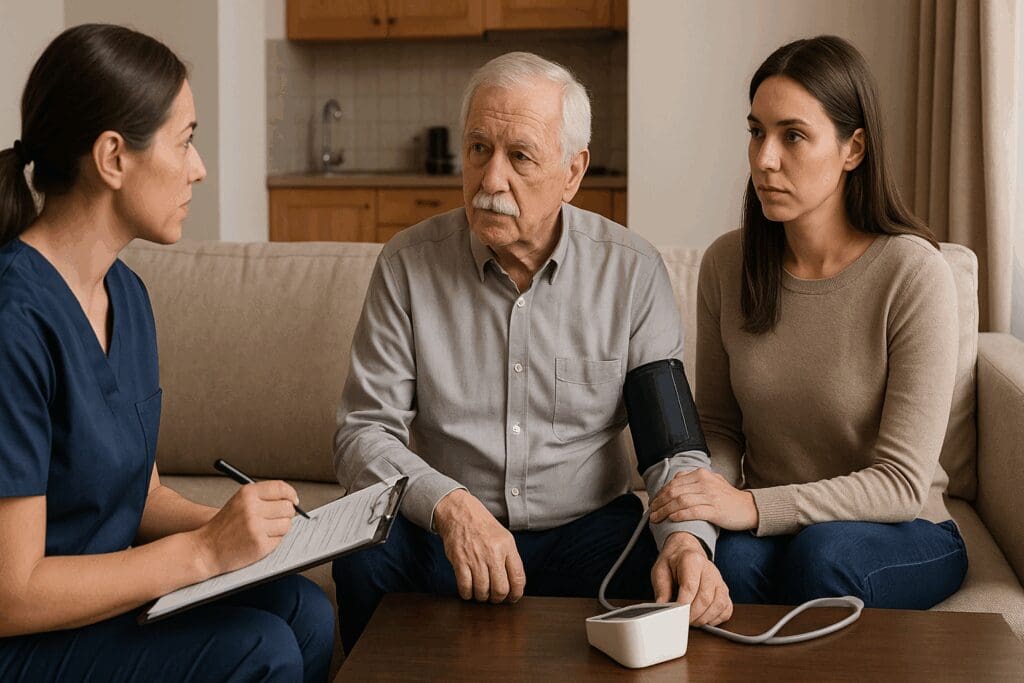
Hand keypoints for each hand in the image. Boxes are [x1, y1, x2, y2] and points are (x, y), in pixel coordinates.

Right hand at [192, 481, 298, 576]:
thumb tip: (290, 499)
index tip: (294, 500)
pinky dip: (274, 541)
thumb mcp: (239, 502)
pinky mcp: (260, 545)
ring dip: (281, 528)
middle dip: (287, 513)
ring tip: (266, 531)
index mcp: (247, 494)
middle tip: (278, 518)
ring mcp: (256, 527)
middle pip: (287, 507)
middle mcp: (252, 508)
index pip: (280, 488)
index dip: (291, 494)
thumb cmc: (223, 527)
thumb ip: (262, 497)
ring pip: (286, 524)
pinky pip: (279, 540)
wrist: (205, 550)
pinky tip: (260, 540)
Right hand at [433, 489, 525, 603]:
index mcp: (507, 547)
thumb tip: (514, 584)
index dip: (516, 594)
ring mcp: (475, 558)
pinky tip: (468, 590)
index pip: (518, 578)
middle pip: (500, 589)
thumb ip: (510, 559)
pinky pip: (465, 587)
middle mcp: (493, 553)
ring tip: (481, 593)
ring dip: (482, 597)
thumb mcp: (504, 537)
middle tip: (495, 597)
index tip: (512, 598)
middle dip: (498, 599)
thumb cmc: (482, 526)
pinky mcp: (460, 561)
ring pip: (482, 591)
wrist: (460, 512)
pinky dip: (467, 594)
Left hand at [649, 469, 758, 530]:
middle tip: (651, 513)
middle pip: (674, 492)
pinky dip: (680, 515)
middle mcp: (704, 482)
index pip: (673, 483)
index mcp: (701, 474)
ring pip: (680, 502)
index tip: (653, 503)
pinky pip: (693, 512)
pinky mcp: (716, 510)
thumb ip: (694, 479)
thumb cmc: (727, 497)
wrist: (749, 508)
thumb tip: (676, 478)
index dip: (660, 494)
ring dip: (665, 511)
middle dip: (659, 503)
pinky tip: (672, 519)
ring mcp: (710, 496)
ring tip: (656, 519)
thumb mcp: (711, 481)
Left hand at [652, 532, 731, 625]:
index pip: (690, 587)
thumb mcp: (660, 571)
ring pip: (718, 605)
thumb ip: (662, 590)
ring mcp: (719, 580)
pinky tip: (703, 618)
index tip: (675, 615)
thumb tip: (663, 609)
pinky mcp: (724, 591)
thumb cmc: (673, 564)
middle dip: (692, 615)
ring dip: (704, 618)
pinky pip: (726, 609)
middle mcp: (709, 570)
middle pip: (705, 598)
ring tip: (691, 620)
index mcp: (692, 560)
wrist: (685, 554)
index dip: (682, 605)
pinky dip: (715, 619)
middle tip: (681, 620)